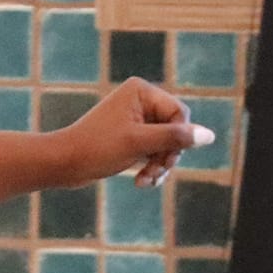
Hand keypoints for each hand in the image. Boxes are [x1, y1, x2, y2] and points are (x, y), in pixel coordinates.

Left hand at [57, 77, 214, 188]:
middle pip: (176, 130)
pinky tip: (142, 182)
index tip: (165, 159)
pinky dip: (151, 167)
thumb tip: (209, 135)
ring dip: (160, 165)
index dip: (178, 139)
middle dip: (168, 155)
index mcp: (141, 90)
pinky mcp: (130, 136)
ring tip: (145, 181)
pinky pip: (154, 151)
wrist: (63, 163)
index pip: (180, 114)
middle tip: (154, 173)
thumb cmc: (97, 148)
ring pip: (166, 144)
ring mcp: (135, 118)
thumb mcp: (140, 143)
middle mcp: (140, 100)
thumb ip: (176, 138)